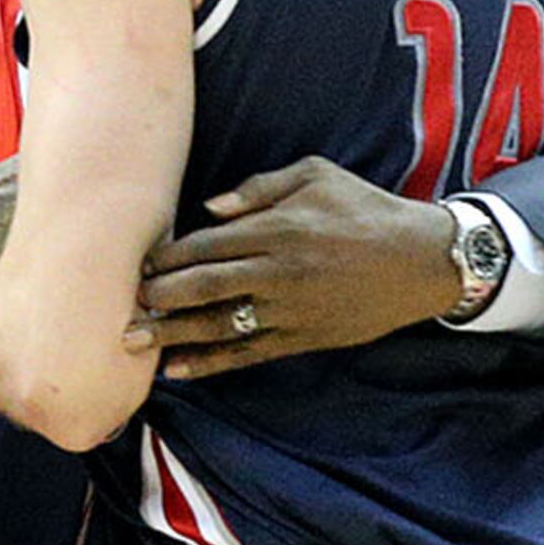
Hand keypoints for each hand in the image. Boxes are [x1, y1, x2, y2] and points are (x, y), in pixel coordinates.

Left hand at [131, 159, 458, 379]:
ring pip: (221, 326)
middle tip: (121, 305)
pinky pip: (249, 353)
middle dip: (158, 297)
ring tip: (132, 342)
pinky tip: (179, 370)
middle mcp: (279, 271)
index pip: (206, 244)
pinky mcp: (305, 337)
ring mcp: (292, 309)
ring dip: (174, 335)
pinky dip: (212, 363)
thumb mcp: (315, 175)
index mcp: (278, 228)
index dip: (166, 257)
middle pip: (204, 286)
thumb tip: (208, 209)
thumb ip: (257, 189)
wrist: (422, 260)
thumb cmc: (365, 209)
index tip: (135, 263)